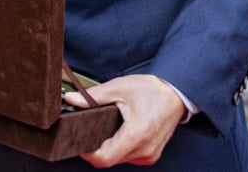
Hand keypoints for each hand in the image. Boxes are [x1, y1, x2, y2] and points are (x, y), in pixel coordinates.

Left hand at [64, 74, 184, 166]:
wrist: (175, 94)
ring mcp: (149, 155)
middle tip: (87, 130)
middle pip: (110, 160)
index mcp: (136, 135)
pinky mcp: (151, 154)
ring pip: (119, 159)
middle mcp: (145, 150)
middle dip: (96, 147)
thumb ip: (92, 97)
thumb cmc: (151, 90)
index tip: (79, 140)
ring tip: (105, 129)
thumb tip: (72, 100)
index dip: (88, 152)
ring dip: (108, 148)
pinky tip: (117, 133)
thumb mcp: (118, 88)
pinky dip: (119, 148)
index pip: (105, 158)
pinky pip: (129, 157)